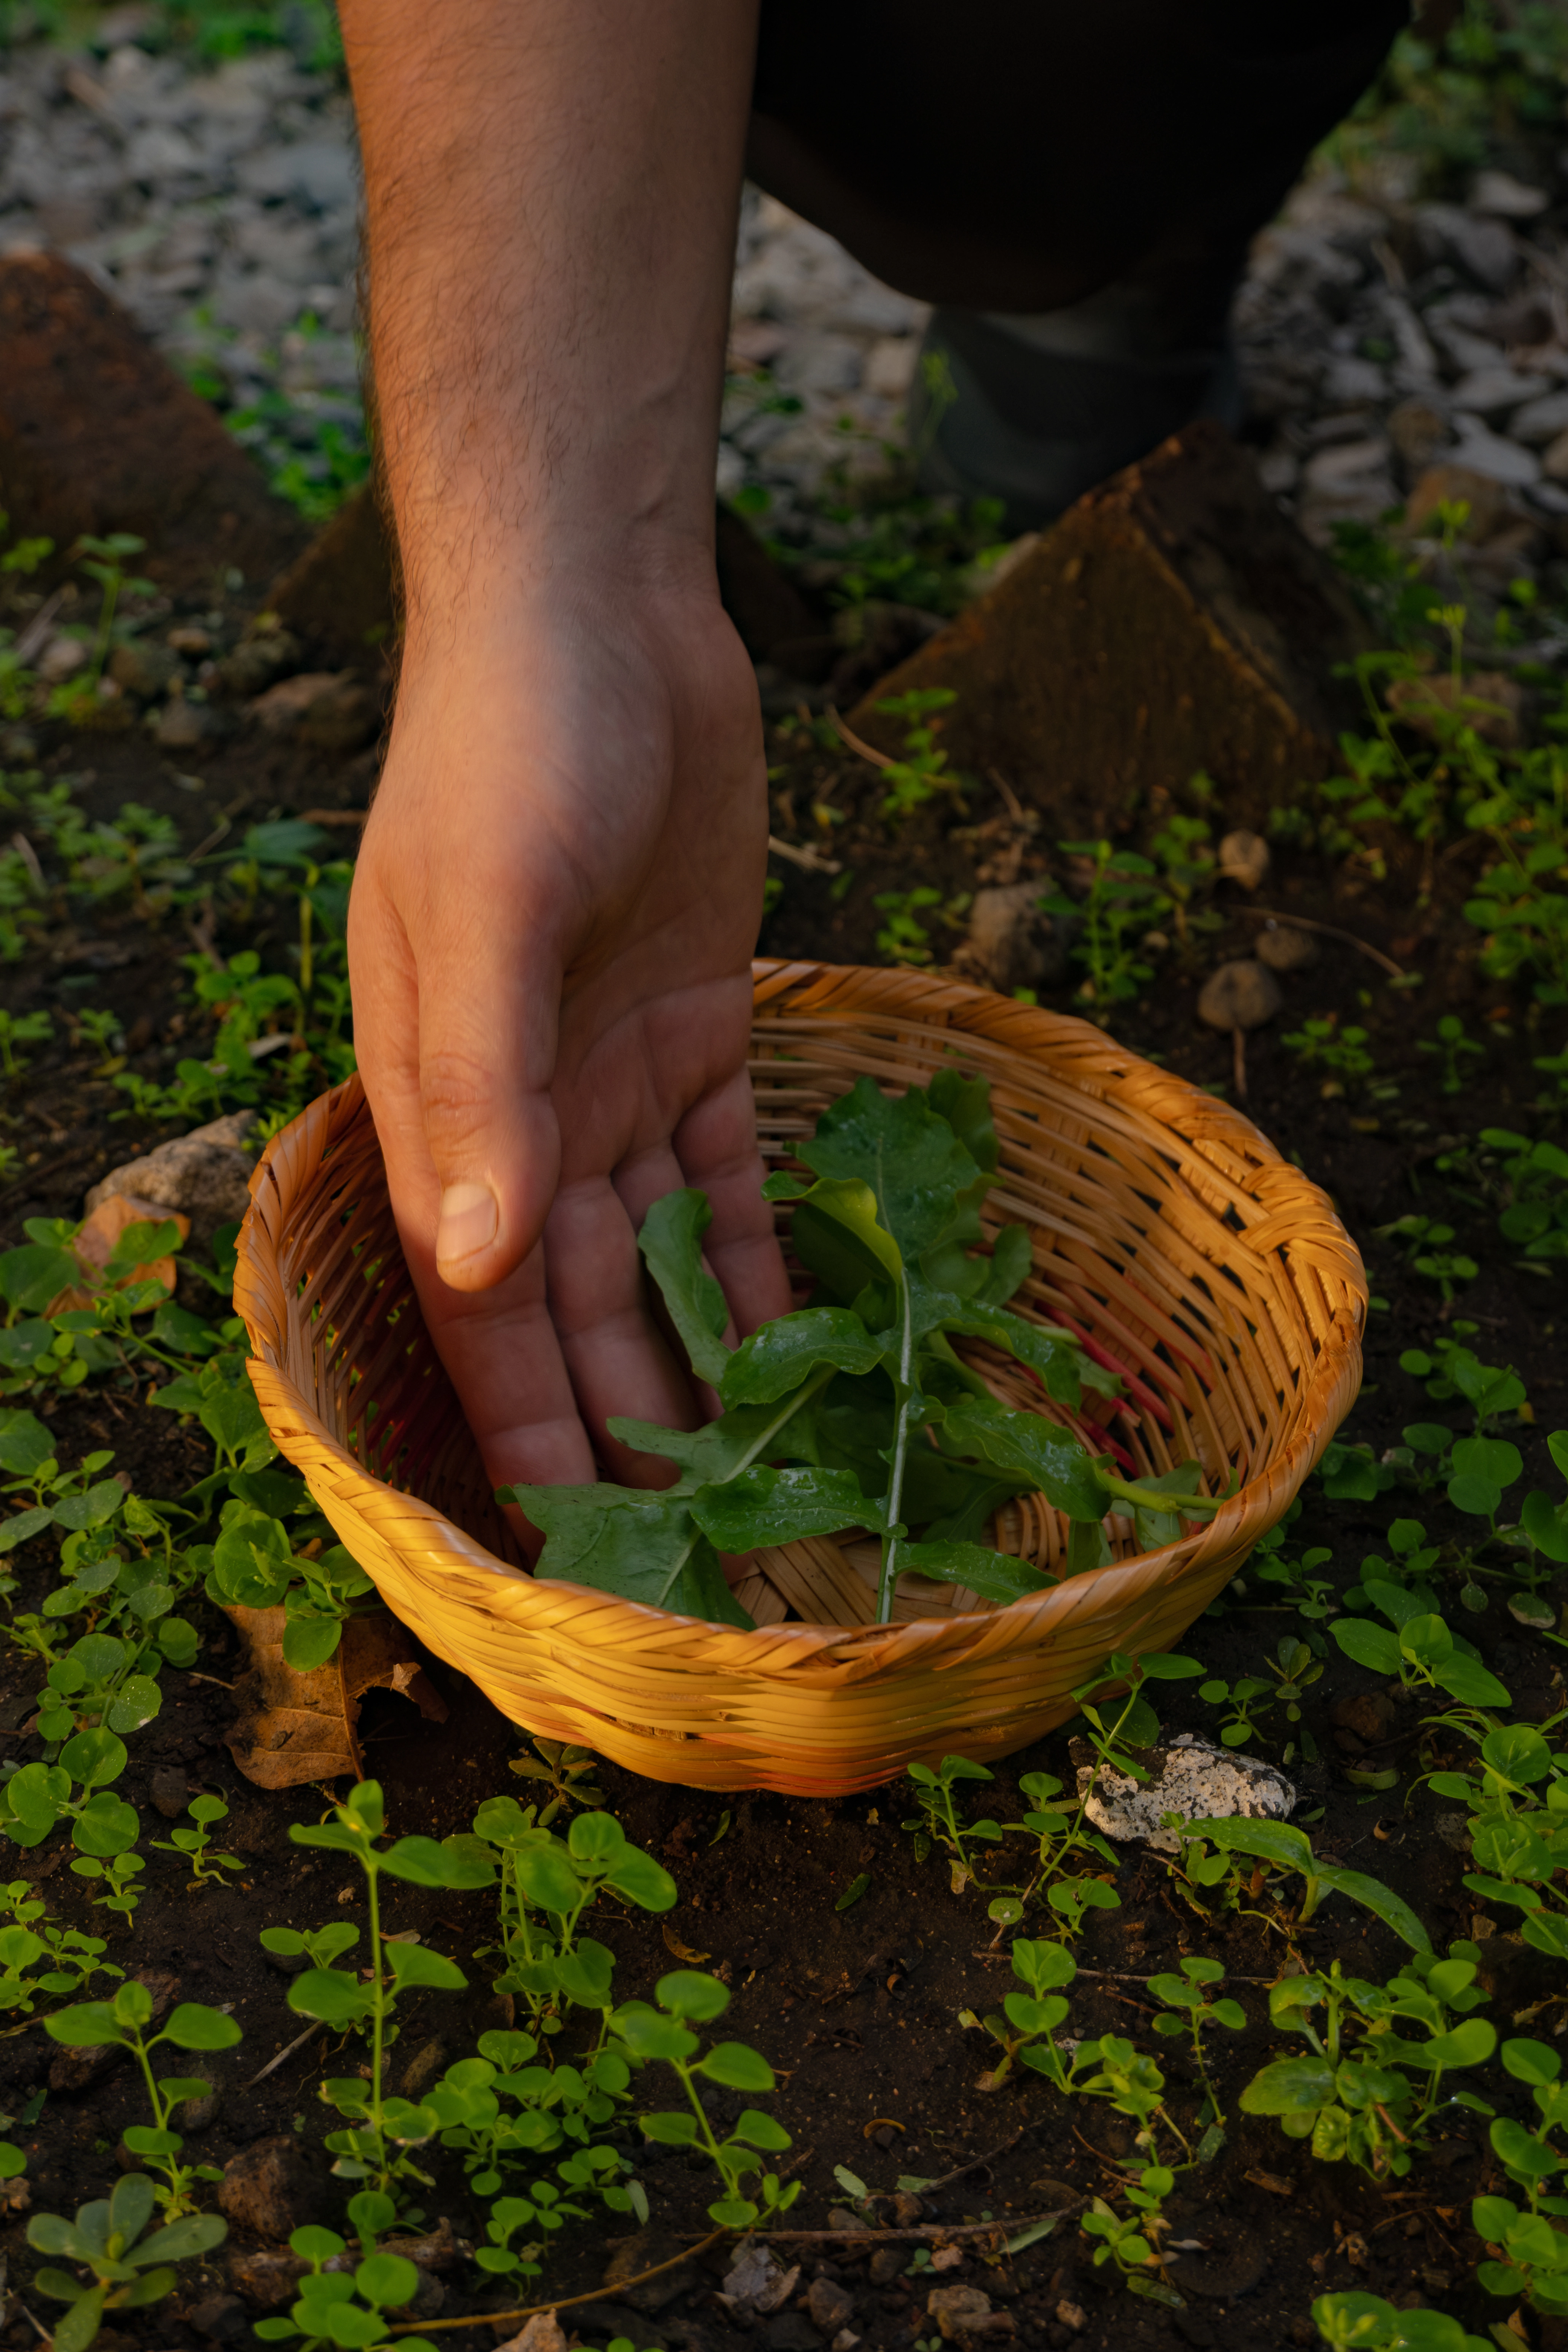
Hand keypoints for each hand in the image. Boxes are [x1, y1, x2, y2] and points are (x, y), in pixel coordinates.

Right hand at [347, 574, 793, 1498]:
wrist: (600, 612)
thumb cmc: (513, 747)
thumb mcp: (486, 910)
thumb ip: (479, 1090)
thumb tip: (475, 1265)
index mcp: (441, 1103)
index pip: (479, 1304)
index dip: (524, 1426)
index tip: (572, 1545)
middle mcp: (523, 1112)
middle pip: (571, 1306)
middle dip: (620, 1427)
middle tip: (692, 1551)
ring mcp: (613, 1076)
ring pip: (651, 1260)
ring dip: (693, 1364)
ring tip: (756, 1482)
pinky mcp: (701, 1031)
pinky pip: (728, 1177)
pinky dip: (755, 1259)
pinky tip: (797, 1347)